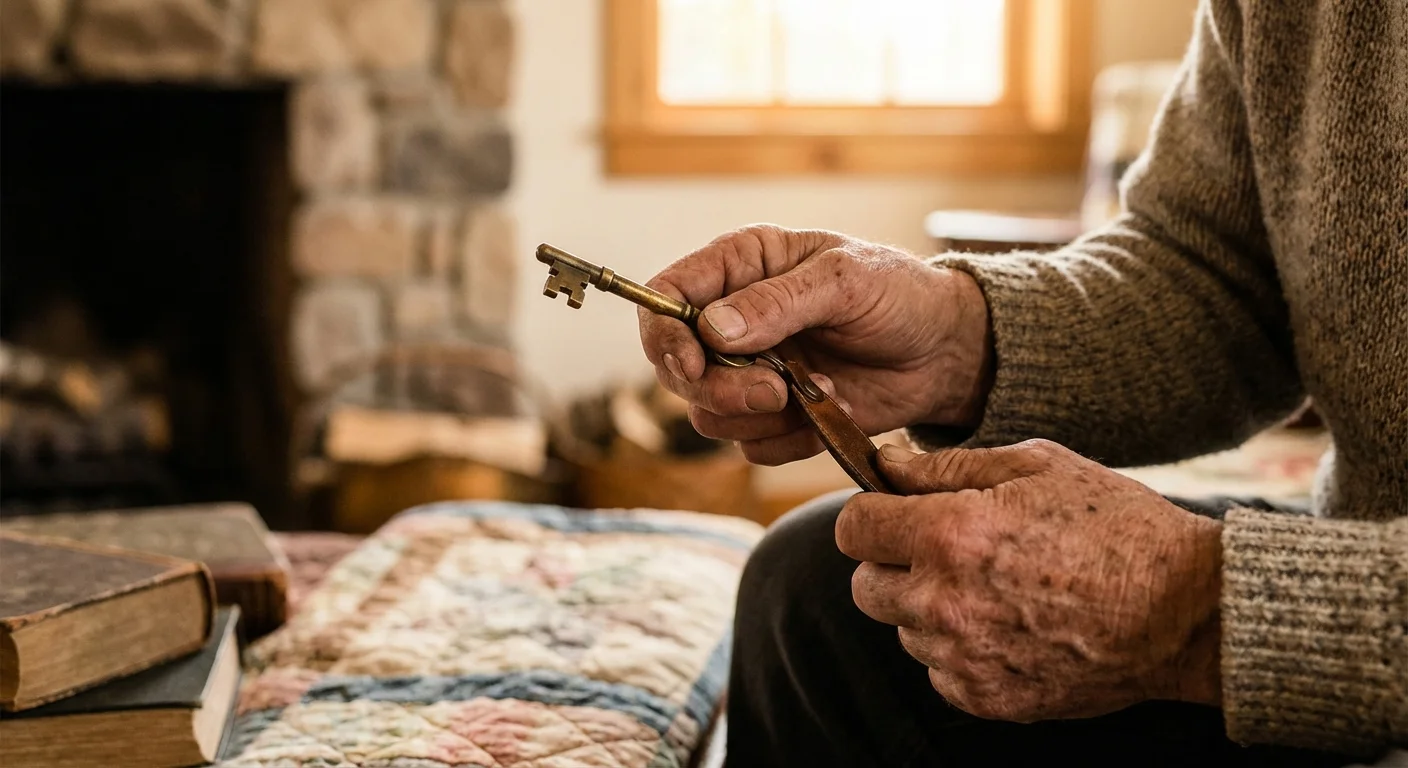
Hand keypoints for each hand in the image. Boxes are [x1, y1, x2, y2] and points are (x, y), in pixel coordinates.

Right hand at [638, 224, 992, 464]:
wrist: (944, 351)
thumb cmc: (898, 294)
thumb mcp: (844, 281)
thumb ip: (776, 303)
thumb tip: (711, 328)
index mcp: (739, 267)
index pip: (664, 298)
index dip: (664, 335)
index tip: (691, 364)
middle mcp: (732, 321)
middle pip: (675, 369)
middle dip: (718, 388)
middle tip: (776, 390)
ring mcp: (750, 372)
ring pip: (707, 415)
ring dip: (758, 415)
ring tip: (818, 391)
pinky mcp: (774, 417)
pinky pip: (750, 445)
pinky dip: (789, 437)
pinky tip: (829, 409)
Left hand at [839, 439, 1222, 721]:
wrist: (1186, 611)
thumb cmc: (1116, 526)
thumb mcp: (1035, 467)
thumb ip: (945, 465)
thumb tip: (885, 465)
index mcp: (951, 533)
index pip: (853, 528)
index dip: (872, 514)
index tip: (895, 512)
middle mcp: (944, 600)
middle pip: (864, 585)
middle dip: (892, 563)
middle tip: (946, 550)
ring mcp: (962, 657)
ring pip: (902, 630)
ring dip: (928, 608)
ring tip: (994, 588)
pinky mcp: (985, 698)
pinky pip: (938, 671)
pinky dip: (958, 651)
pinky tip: (1009, 625)